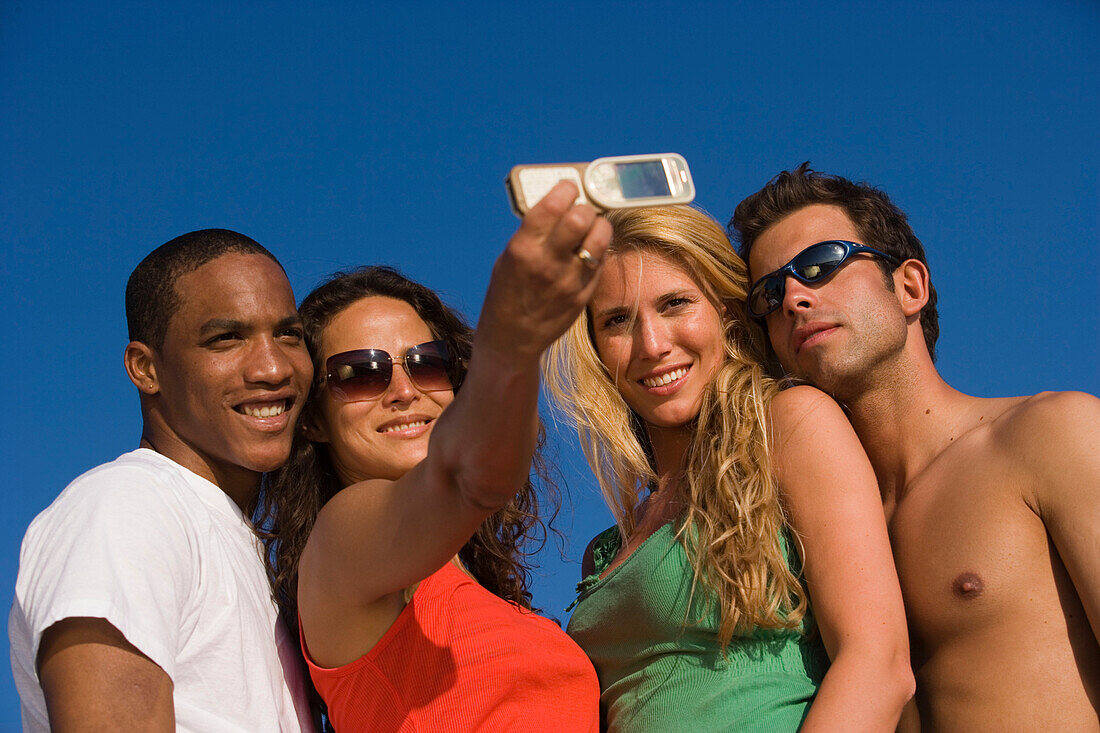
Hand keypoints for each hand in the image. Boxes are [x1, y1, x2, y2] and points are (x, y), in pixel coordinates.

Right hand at [477, 181, 611, 362]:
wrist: (511, 337)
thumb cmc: (507, 292)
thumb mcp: (510, 257)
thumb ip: (534, 232)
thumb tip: (560, 206)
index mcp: (523, 249)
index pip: (553, 205)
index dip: (566, 190)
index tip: (568, 188)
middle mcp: (548, 263)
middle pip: (582, 217)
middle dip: (584, 207)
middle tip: (580, 210)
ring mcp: (569, 281)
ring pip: (600, 237)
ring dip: (599, 226)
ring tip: (591, 228)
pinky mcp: (583, 295)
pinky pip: (602, 260)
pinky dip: (599, 249)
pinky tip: (589, 250)